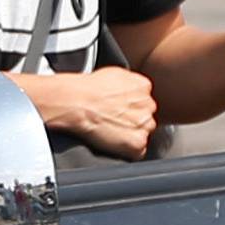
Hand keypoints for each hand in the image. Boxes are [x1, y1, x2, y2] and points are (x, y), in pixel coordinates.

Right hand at [31, 66, 159, 161]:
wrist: (76, 103)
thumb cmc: (87, 89)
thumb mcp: (114, 74)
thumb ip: (129, 84)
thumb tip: (128, 91)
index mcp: (143, 86)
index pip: (144, 100)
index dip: (131, 107)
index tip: (118, 109)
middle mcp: (148, 105)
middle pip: (146, 117)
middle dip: (133, 120)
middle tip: (113, 121)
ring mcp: (144, 125)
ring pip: (143, 133)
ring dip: (131, 134)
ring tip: (110, 131)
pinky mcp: (137, 143)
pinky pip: (138, 151)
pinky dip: (126, 150)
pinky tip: (112, 142)